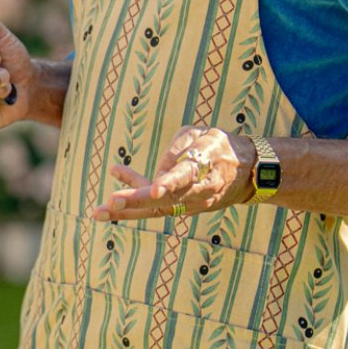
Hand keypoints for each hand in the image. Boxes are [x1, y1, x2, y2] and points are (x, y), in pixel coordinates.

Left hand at [94, 125, 255, 221]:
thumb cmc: (222, 147)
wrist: (249, 172)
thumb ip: (181, 147)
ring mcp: (190, 205)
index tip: (155, 189)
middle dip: (136, 202)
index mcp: (207, 171)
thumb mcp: (206, 135)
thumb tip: (159, 170)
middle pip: (165, 201)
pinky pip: (156, 205)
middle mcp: (198, 193)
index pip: (186, 178)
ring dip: (128, 210)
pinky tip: (115, 170)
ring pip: (156, 210)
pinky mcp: (183, 208)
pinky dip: (135, 192)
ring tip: (98, 212)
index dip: (170, 183)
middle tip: (110, 203)